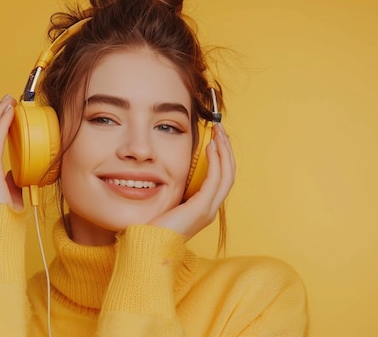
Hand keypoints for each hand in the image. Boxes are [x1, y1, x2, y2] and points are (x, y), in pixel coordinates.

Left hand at [150, 123, 235, 238]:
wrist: (148, 248)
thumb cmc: (152, 228)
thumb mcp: (165, 204)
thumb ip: (172, 191)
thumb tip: (164, 173)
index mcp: (203, 208)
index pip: (220, 178)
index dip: (221, 157)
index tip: (215, 138)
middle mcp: (210, 209)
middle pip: (228, 173)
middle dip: (226, 149)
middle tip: (220, 130)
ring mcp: (208, 209)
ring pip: (226, 175)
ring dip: (224, 151)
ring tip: (219, 133)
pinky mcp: (201, 208)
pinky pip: (215, 180)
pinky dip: (215, 161)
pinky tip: (211, 147)